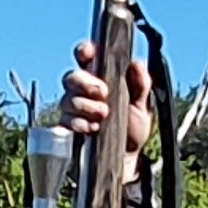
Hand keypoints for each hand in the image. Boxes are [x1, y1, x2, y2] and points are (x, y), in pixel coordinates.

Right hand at [58, 28, 157, 151]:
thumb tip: (137, 64)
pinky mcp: (68, 128)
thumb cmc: (133, 127)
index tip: (87, 53)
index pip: (86, 57)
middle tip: (103, 93)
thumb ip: (141, 85)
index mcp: (101, 77)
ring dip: (85, 106)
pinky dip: (79, 123)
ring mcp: (74, 109)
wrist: (127, 156)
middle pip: (71, 77)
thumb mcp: (142, 106)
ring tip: (104, 115)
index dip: (83, 51)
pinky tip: (92, 128)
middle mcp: (83, 91)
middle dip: (85, 83)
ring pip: (68, 99)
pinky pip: (65, 121)